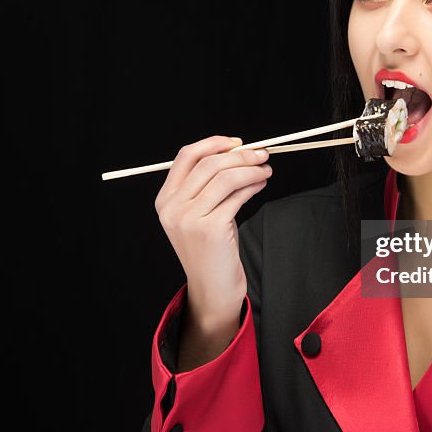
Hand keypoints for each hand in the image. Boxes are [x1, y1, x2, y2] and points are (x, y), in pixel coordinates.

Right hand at [154, 135, 271, 329]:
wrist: (212, 289)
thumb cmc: (211, 250)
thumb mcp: (201, 213)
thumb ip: (209, 185)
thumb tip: (237, 152)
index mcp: (165, 199)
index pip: (186, 156)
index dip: (213, 144)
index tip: (237, 143)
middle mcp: (172, 207)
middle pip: (209, 163)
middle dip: (241, 155)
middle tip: (262, 154)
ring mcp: (188, 218)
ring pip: (225, 177)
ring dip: (251, 168)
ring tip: (266, 169)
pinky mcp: (209, 228)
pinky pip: (236, 195)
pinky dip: (253, 184)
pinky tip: (261, 184)